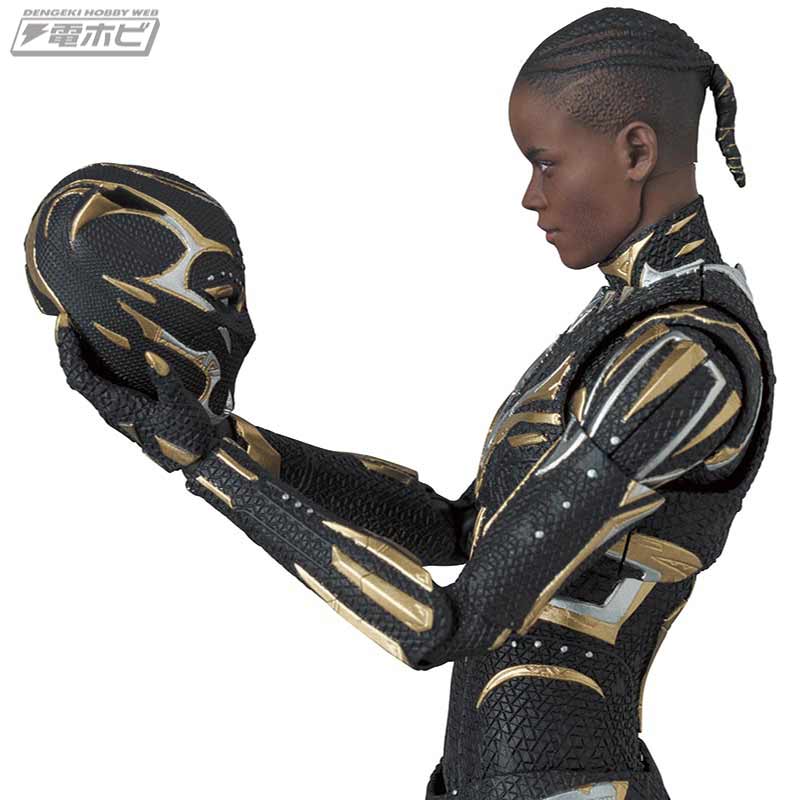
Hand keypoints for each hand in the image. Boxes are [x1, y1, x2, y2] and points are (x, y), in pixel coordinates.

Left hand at [56, 315, 218, 471]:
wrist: (197, 458)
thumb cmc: (187, 435)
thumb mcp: (179, 405)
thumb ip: (165, 381)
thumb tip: (151, 357)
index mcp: (117, 406)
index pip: (79, 375)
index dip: (67, 349)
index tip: (65, 323)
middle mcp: (112, 408)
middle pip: (79, 375)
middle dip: (70, 348)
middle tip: (71, 320)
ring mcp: (119, 409)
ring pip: (90, 380)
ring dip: (83, 356)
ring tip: (86, 330)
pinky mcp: (129, 409)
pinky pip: (104, 384)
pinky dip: (99, 365)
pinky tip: (110, 354)